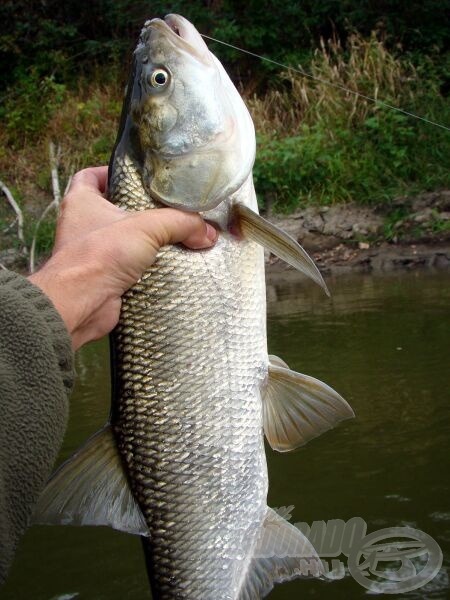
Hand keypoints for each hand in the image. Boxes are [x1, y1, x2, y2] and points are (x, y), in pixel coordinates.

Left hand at [29, 166, 216, 349]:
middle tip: (168, 210)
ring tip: (176, 239)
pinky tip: (170, 268)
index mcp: (81, 202)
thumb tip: (208, 232)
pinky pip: (129, 269)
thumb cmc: (100, 254)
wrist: (81, 304)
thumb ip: (181, 223)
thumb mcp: (147, 227)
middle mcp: (82, 226)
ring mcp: (92, 254)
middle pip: (113, 210)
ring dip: (146, 242)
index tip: (138, 178)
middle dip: (140, 211)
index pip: (91, 176)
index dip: (112, 173)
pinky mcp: (103, 279)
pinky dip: (147, 269)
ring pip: (123, 242)